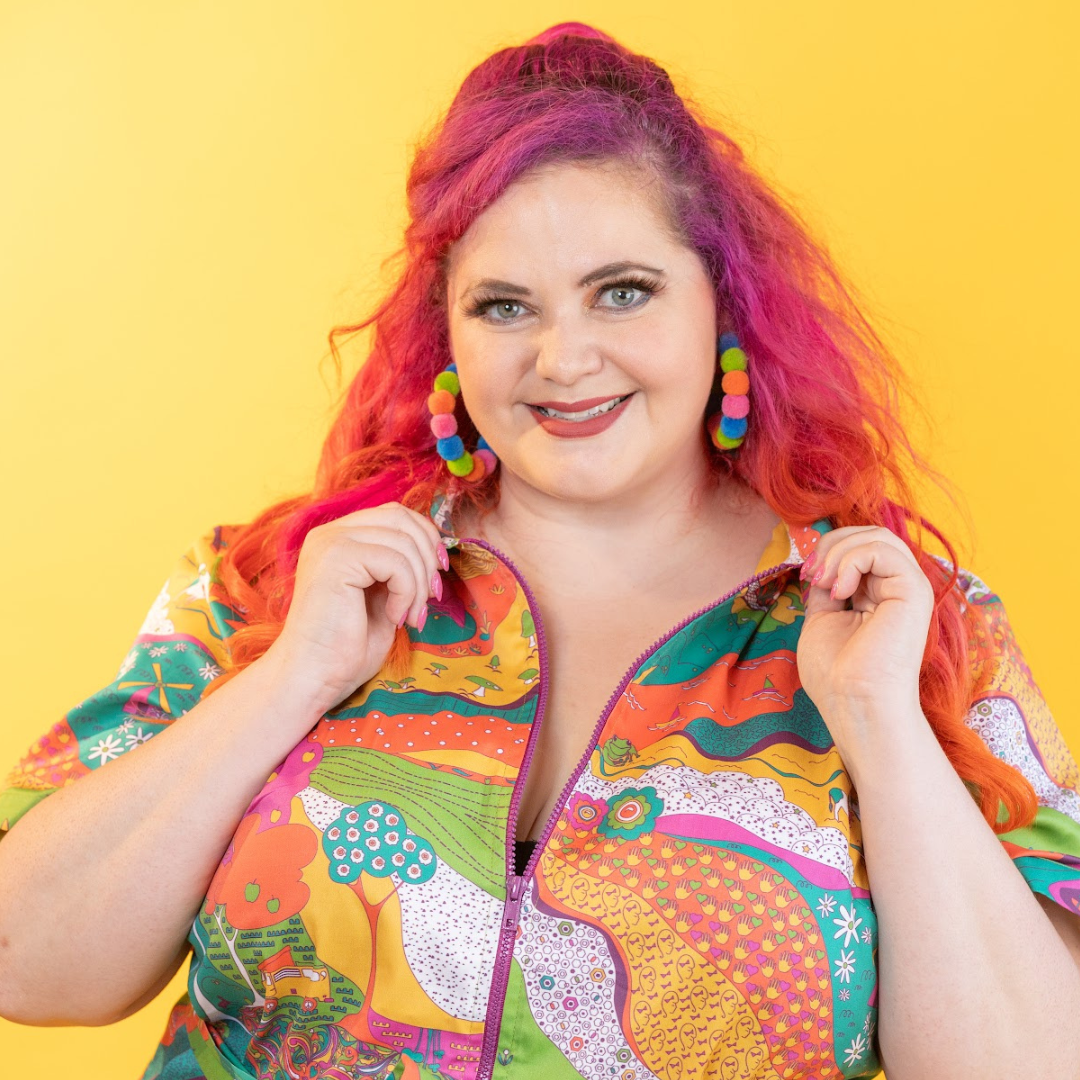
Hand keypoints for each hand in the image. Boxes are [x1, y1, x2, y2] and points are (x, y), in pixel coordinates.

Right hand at [262, 502, 447, 715]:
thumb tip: (438, 550)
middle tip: (431, 597)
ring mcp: (330, 542)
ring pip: (404, 542)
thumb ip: (400, 567)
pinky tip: (395, 618)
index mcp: (340, 537)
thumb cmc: (347, 647)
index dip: (426, 537)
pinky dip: (407, 592)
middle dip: (428, 556)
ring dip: (420, 583)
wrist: (315, 677)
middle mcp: (330, 532)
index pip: (395, 514)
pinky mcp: (336, 558)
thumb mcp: (383, 595)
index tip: (438, 573)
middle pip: (401, 518)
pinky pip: (396, 562)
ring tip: (412, 616)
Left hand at [797, 525, 935, 750]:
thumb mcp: (822, 617)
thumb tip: (822, 560)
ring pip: (878, 535)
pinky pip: (882, 549)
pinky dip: (851, 560)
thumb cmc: (836, 674)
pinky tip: (841, 590)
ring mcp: (908, 587)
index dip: (828, 550)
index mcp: (878, 593)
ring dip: (839, 552)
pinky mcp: (914, 590)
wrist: (853, 703)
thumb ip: (827, 586)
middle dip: (832, 545)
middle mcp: (897, 587)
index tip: (808, 577)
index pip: (860, 547)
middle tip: (814, 576)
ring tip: (826, 585)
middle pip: (871, 533)